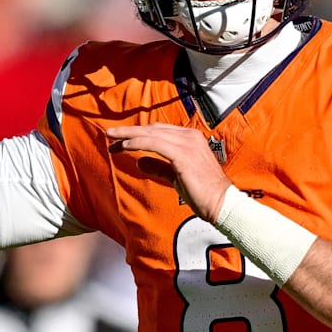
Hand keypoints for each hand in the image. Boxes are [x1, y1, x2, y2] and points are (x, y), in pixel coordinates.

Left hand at [107, 123, 230, 222]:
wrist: (222, 203)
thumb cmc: (203, 193)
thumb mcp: (177, 176)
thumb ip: (160, 167)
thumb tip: (141, 162)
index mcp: (191, 138)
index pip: (159, 131)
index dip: (139, 134)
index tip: (122, 140)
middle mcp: (189, 136)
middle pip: (152, 129)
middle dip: (129, 132)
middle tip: (110, 134)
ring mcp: (186, 143)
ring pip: (150, 134)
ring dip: (128, 136)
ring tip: (111, 140)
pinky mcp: (182, 154)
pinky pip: (153, 143)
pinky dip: (136, 143)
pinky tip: (124, 147)